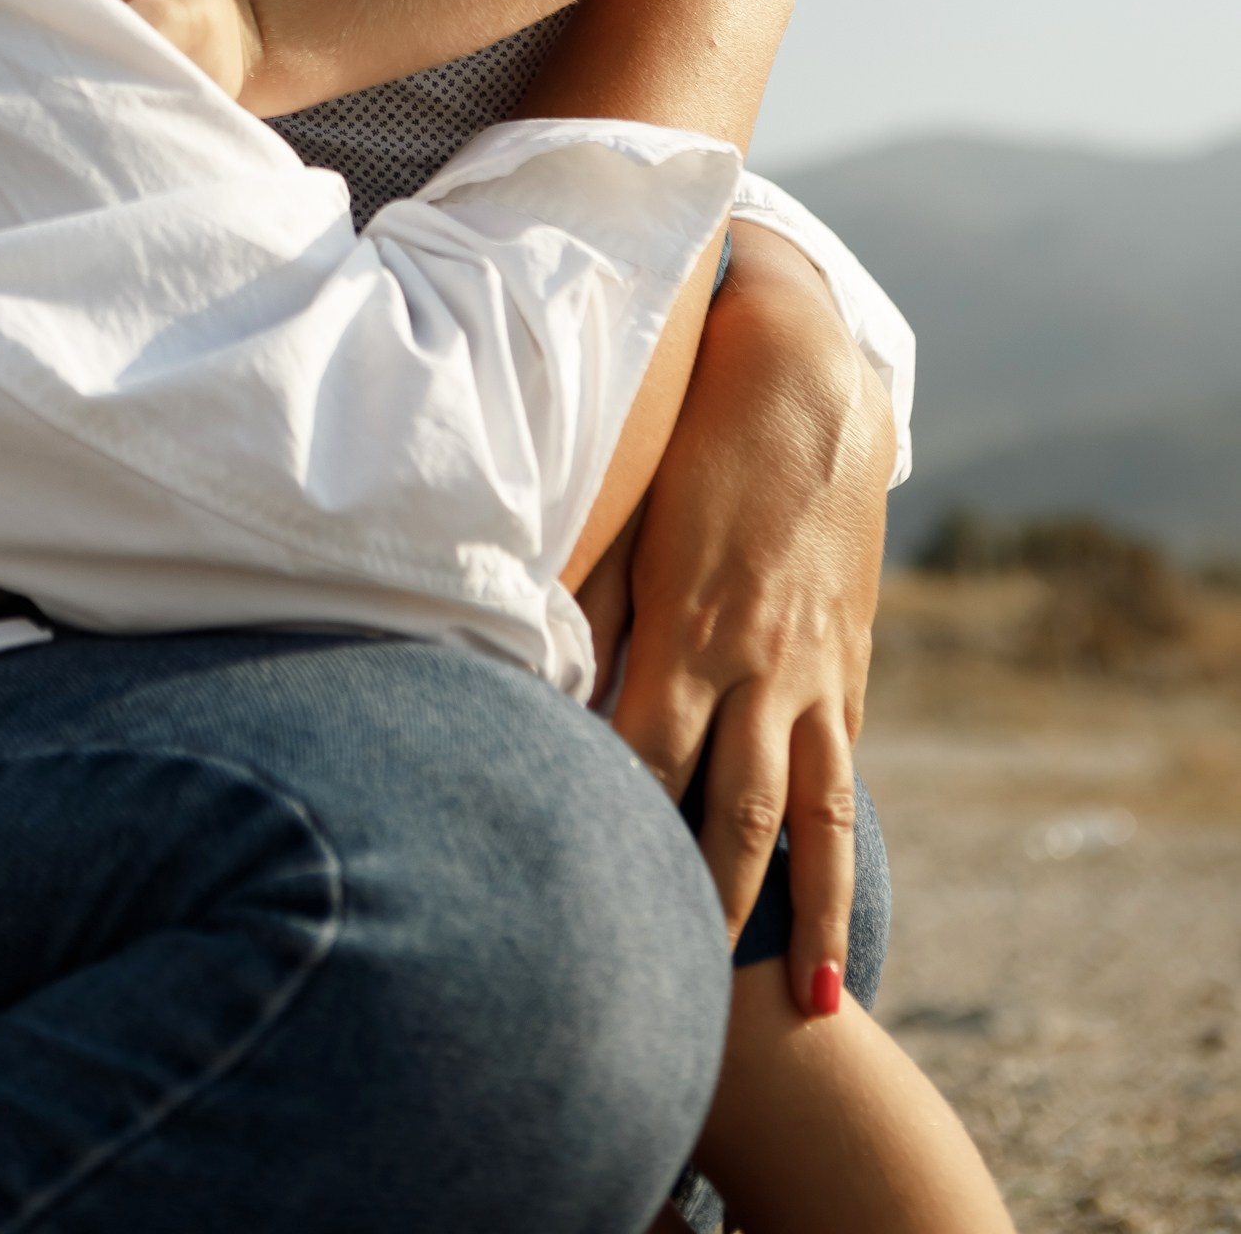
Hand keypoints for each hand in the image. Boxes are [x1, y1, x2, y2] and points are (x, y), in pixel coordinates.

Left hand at [613, 221, 893, 1019]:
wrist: (810, 381)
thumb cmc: (692, 442)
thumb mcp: (631, 522)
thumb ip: (584, 607)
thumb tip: (538, 688)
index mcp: (686, 631)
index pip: (640, 761)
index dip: (615, 836)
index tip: (585, 907)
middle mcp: (755, 667)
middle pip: (735, 816)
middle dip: (713, 910)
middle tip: (692, 1002)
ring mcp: (814, 674)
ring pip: (817, 820)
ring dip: (812, 915)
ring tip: (812, 1006)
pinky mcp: (849, 665)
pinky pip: (845, 770)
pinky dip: (841, 843)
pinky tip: (830, 896)